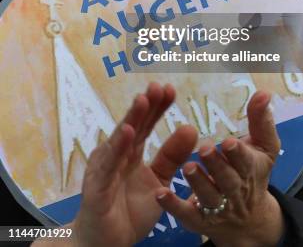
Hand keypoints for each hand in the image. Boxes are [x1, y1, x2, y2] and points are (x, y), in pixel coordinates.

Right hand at [73, 82, 196, 246]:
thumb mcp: (159, 182)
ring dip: (132, 118)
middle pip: (134, 125)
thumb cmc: (129, 211)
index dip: (158, 107)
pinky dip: (118, 146)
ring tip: (144, 99)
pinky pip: (110, 164)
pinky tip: (127, 131)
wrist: (106, 245)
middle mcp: (117, 154)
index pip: (147, 124)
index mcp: (132, 152)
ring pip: (120, 139)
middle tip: (158, 85)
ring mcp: (106, 168)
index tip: (171, 89)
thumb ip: (172, 157)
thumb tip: (191, 128)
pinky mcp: (98, 186)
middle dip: (146, 105)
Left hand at [155, 91, 284, 246]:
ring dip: (198, 183)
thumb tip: (264, 92)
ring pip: (208, 197)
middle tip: (204, 149)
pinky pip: (186, 215)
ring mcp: (217, 208)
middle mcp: (235, 190)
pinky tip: (160, 193)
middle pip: (227, 180)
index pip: (245, 162)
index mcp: (250, 169)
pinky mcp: (199, 221)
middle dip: (217, 166)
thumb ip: (261, 120)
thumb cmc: (253, 172)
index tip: (229, 142)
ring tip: (187, 167)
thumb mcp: (263, 147)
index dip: (238, 154)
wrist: (250, 220)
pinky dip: (173, 206)